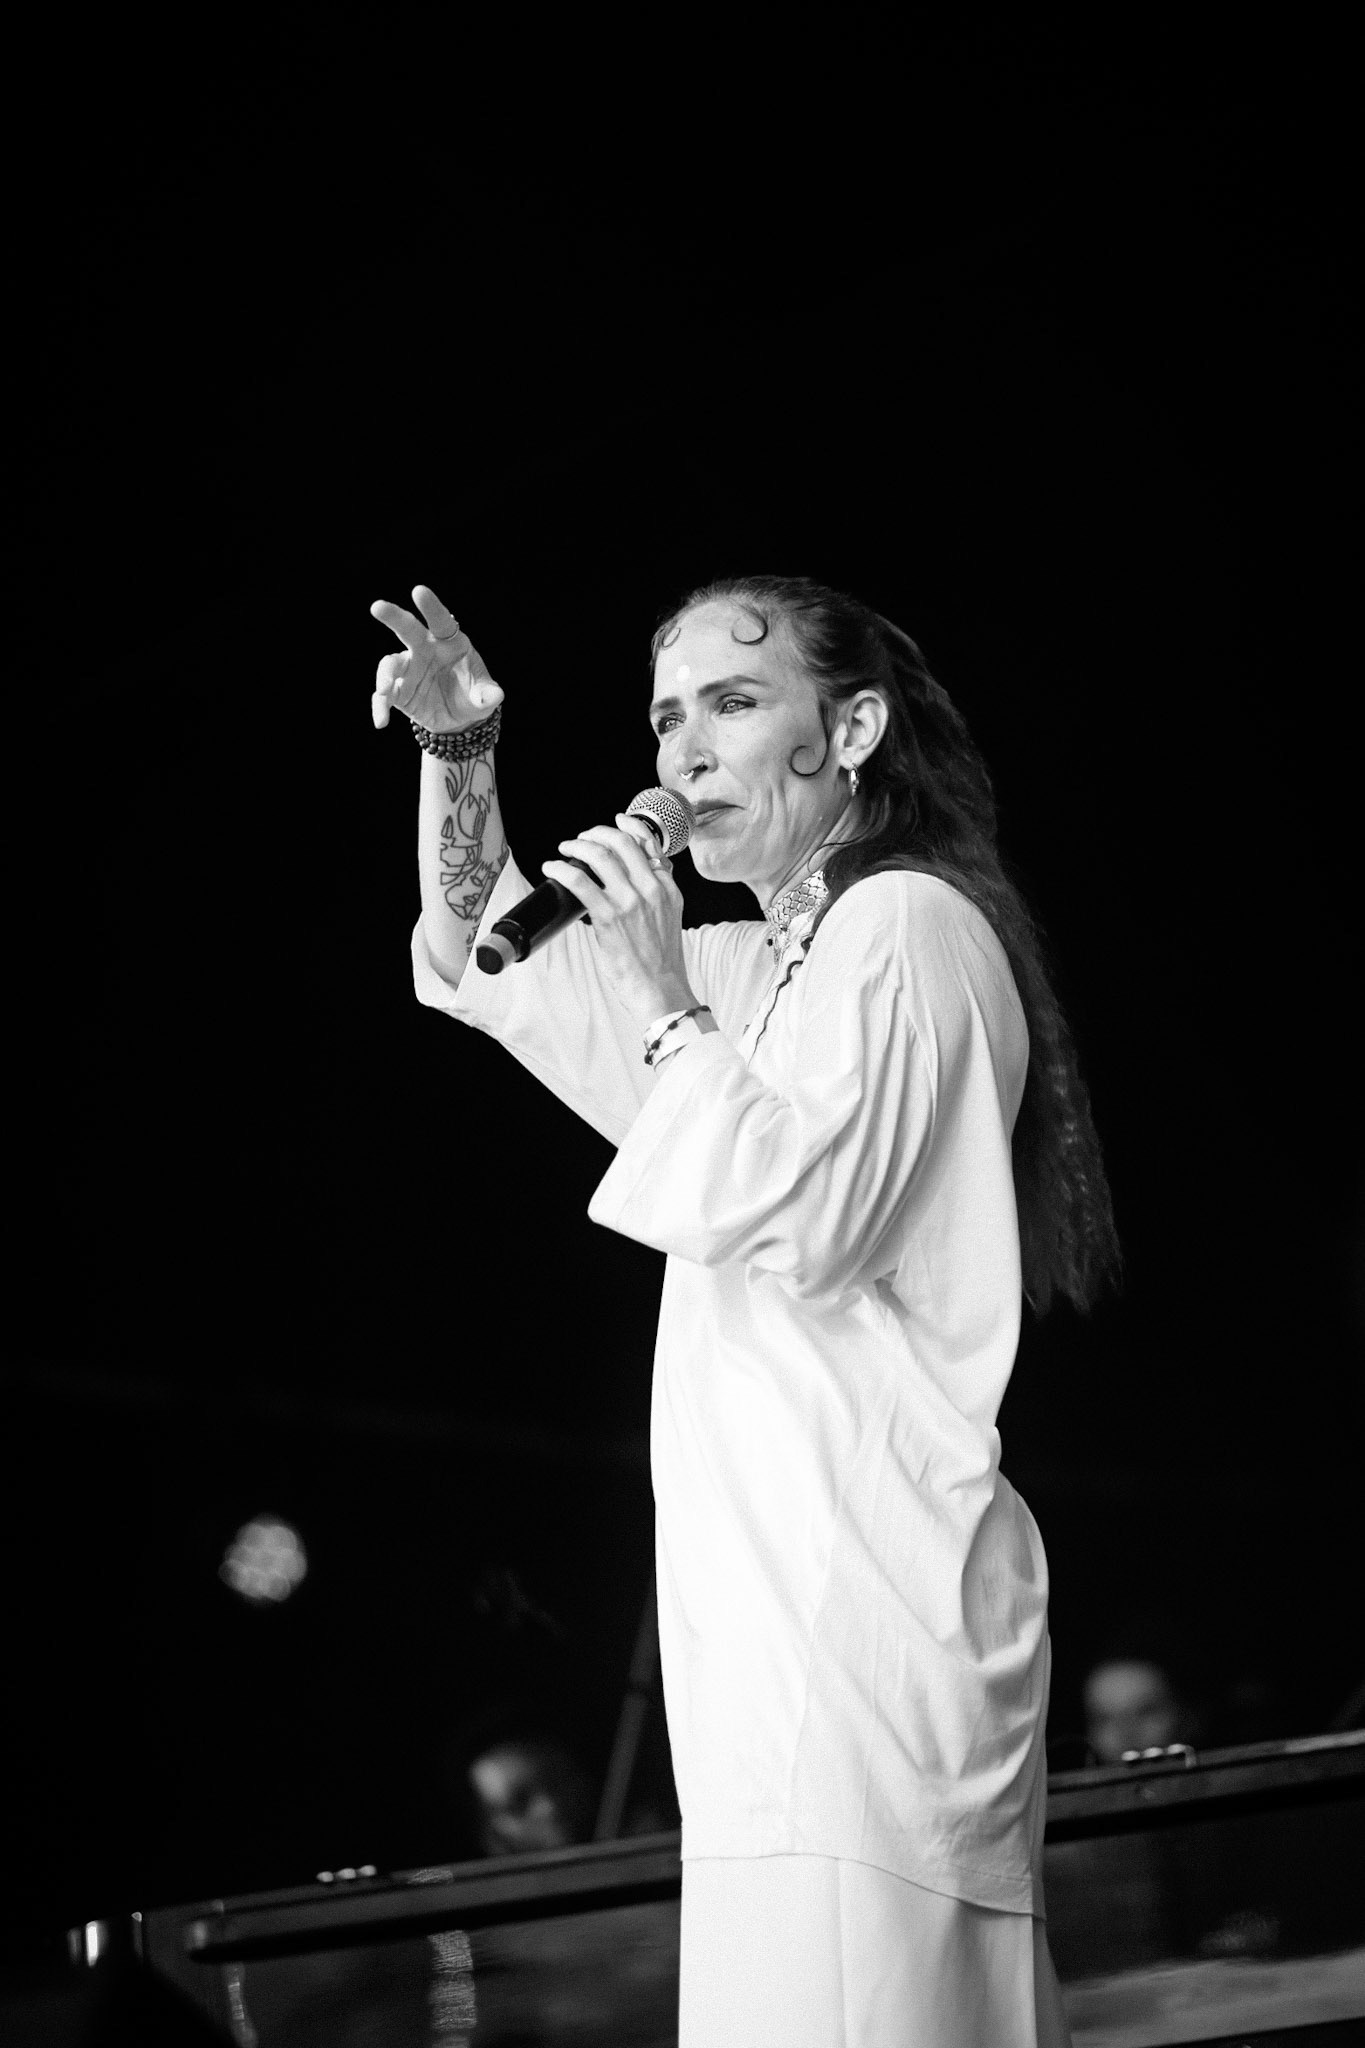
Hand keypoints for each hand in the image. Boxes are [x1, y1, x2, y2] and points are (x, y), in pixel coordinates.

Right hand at [370, 585, 503, 731]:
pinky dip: (380, 707)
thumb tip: (495, 695)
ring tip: (384, 690)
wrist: (458, 718)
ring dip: (384, 674)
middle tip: (377, 607)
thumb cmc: (472, 695)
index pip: (440, 621)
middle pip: (407, 629)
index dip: (431, 606)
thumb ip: (488, 694)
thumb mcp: (484, 696)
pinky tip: (381, 721)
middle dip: (393, 617)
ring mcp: (409, 668)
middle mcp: (425, 649)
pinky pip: (384, 695)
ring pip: (390, 663)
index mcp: (449, 642)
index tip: (419, 591)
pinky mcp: (398, 690)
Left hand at [542, 817, 696, 1027]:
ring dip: (576, 846)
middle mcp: (651, 889)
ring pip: (599, 855)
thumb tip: (648, 873)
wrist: (661, 988)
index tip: (615, 821)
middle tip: (581, 839)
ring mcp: (630, 901)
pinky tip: (552, 868)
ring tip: (565, 850)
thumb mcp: (671, 916)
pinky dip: (562, 870)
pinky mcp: (609, 917)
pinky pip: (580, 881)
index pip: (648, 843)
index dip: (628, 826)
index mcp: (667, 888)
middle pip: (621, 842)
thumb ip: (660, 892)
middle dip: (595, 833)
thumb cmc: (662, 960)